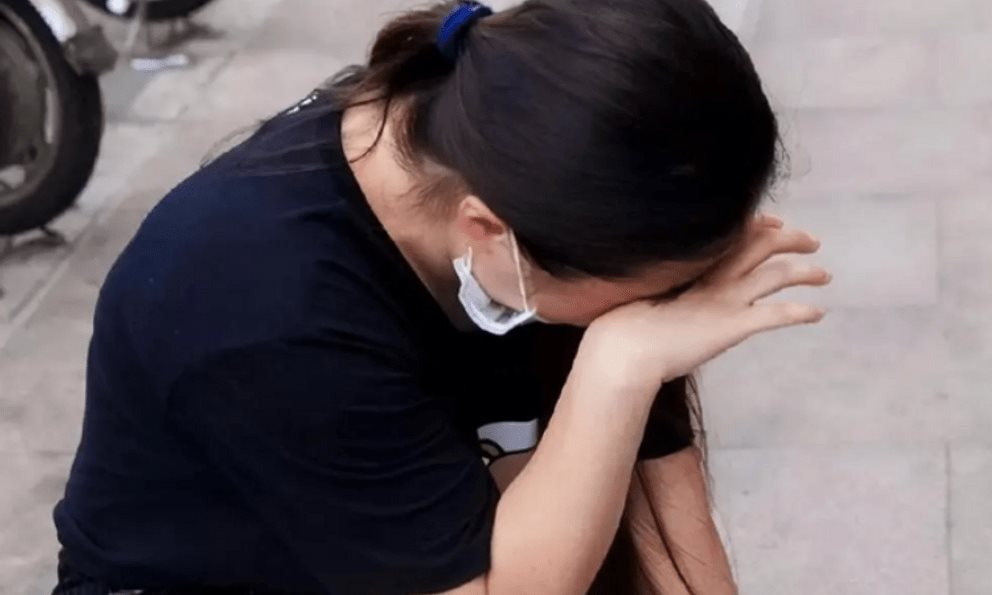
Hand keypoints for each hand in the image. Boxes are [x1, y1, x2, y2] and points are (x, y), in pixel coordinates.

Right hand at [580, 215, 829, 392]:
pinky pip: (777, 314)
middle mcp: (712, 273)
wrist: (624, 348)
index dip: (758, 223)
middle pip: (762, 242)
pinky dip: (801, 312)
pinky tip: (818, 313)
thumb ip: (656, 281)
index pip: (734, 231)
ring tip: (823, 274)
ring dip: (805, 272)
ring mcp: (725, 298)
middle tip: (810, 241)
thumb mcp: (637, 290)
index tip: (772, 222)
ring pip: (778, 273)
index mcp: (690, 261)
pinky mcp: (734, 325)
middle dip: (791, 238)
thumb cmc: (619, 324)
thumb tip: (658, 283)